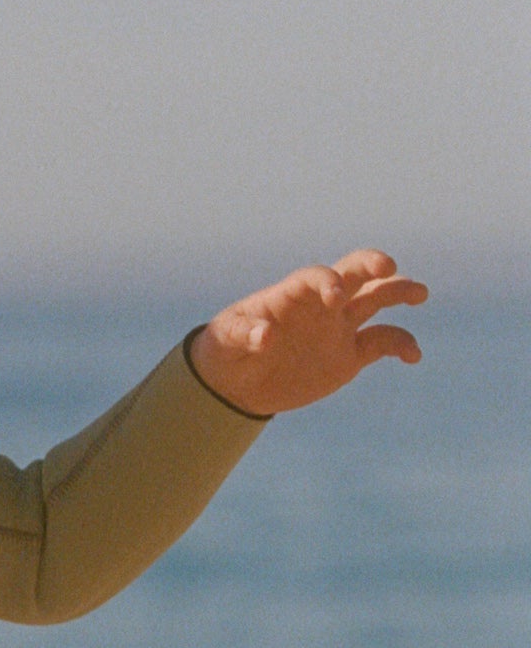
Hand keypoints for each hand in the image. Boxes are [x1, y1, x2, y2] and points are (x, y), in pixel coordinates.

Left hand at [188, 250, 426, 416]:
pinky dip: (401, 344)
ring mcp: (339, 327)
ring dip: (399, 292)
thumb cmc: (226, 349)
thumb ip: (245, 334)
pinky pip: (383, 342)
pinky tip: (413, 355)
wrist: (238, 382)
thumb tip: (266, 336)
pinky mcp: (350, 354)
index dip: (328, 281)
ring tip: (421, 294)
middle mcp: (322, 304)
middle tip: (389, 267)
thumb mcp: (226, 341)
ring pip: (377, 299)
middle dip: (372, 265)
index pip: (317, 276)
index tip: (334, 297)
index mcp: (293, 295)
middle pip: (354, 274)